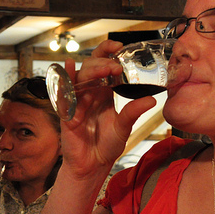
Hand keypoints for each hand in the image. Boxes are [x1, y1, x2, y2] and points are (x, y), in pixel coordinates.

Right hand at [61, 40, 156, 178]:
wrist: (93, 166)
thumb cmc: (106, 146)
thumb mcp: (124, 127)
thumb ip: (133, 111)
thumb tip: (152, 98)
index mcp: (104, 92)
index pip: (104, 65)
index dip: (109, 53)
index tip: (120, 47)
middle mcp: (89, 93)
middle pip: (91, 67)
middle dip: (103, 64)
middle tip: (116, 67)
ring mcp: (76, 101)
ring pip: (79, 77)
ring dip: (91, 71)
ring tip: (104, 70)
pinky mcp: (66, 112)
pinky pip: (62, 92)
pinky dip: (64, 79)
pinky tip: (67, 67)